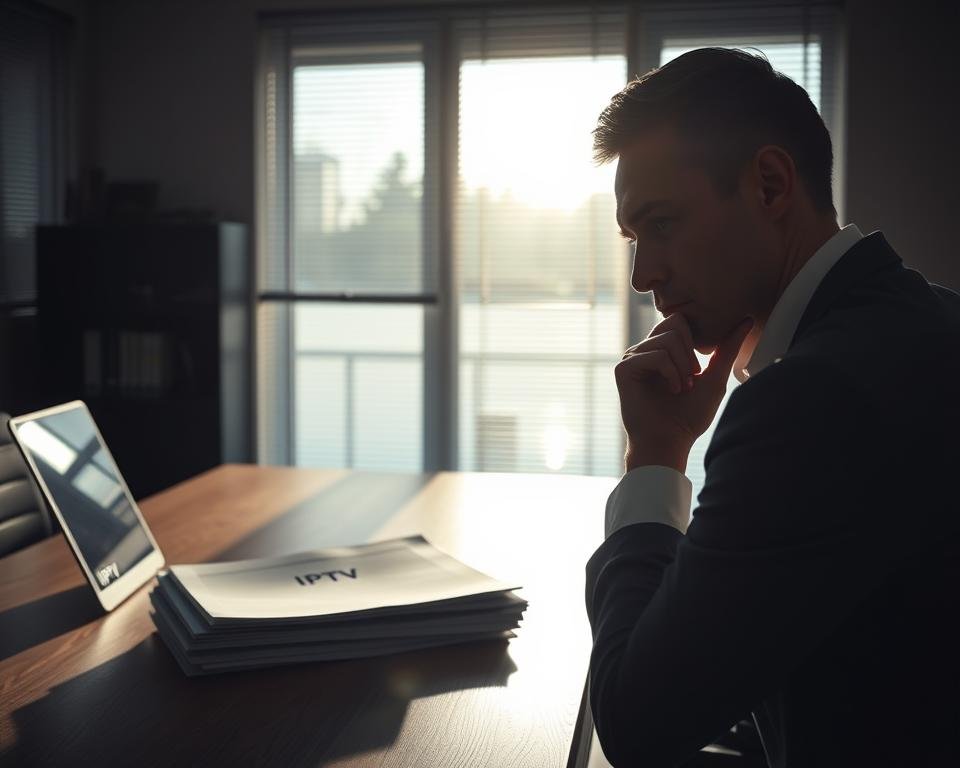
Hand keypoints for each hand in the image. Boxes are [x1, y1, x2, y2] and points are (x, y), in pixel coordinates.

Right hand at [614, 314, 753, 472]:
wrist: (669, 442)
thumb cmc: (689, 416)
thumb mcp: (715, 378)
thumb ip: (728, 349)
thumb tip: (747, 320)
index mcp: (663, 350)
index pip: (680, 319)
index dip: (696, 338)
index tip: (698, 369)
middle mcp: (646, 350)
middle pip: (675, 321)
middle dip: (690, 352)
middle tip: (691, 378)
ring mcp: (633, 358)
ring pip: (667, 339)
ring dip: (682, 367)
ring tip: (681, 388)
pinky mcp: (624, 368)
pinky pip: (655, 355)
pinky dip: (670, 373)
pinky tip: (672, 390)